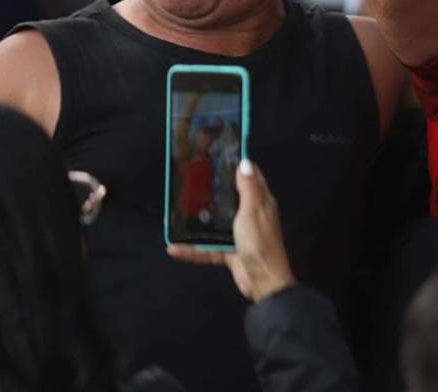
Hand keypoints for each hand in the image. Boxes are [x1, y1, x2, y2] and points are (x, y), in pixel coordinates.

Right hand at [168, 160, 296, 302]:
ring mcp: (239, 235)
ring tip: (176, 213)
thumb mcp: (253, 211)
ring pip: (216, 224)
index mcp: (260, 203)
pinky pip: (208, 249)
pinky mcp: (230, 253)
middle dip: (212, 192)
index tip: (218, 156)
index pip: (250, 178)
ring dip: (198, 221)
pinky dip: (193, 250)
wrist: (263, 281)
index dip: (238, 166)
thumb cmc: (259, 242)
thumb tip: (245, 162)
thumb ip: (248, 189)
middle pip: (229, 200)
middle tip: (189, 182)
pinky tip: (174, 248)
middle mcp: (250, 216)